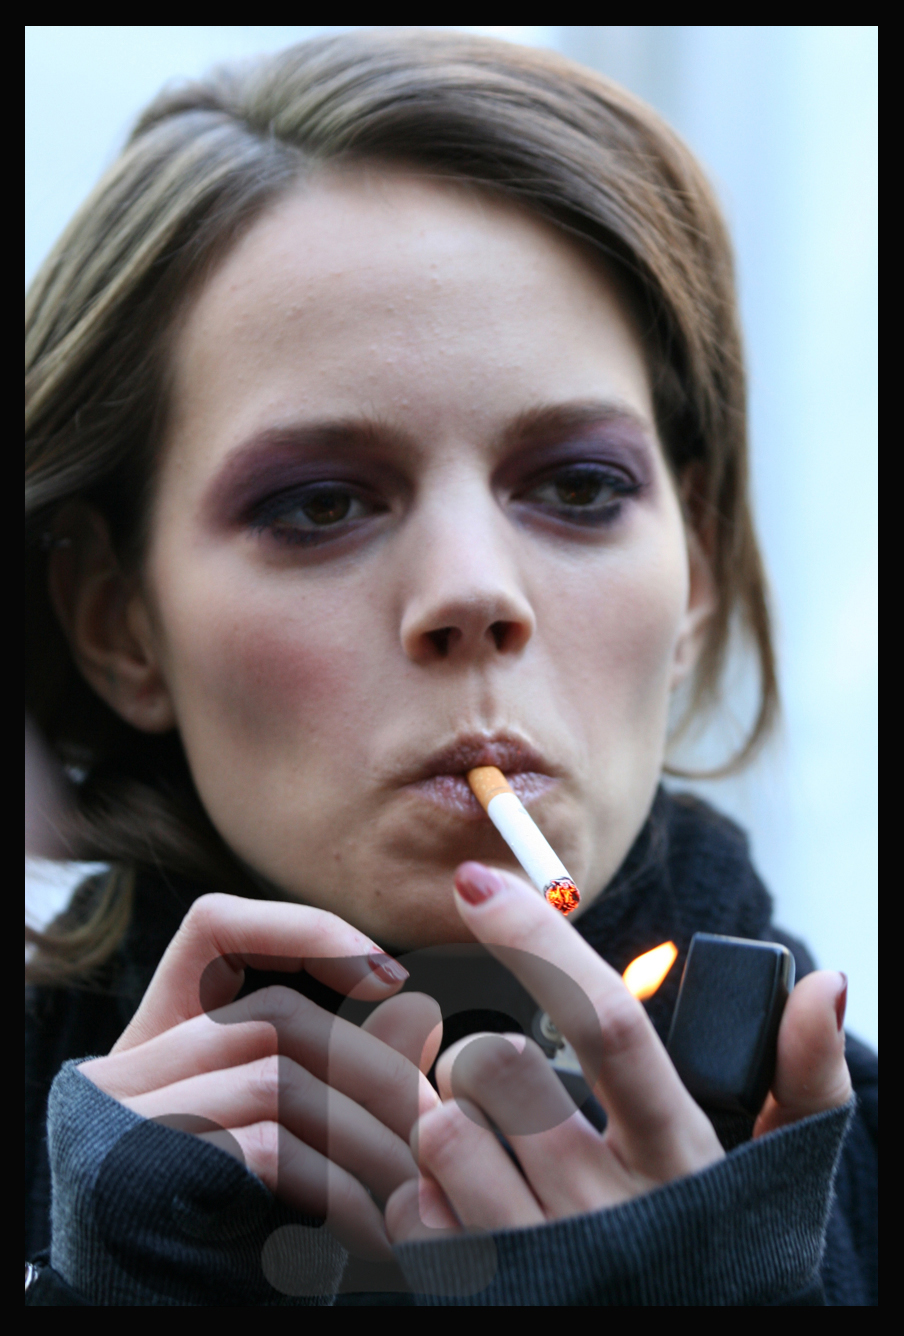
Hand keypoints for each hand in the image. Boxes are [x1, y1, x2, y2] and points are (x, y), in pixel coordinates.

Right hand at [79, 893, 441, 1258]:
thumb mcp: (280, 1135)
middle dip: (376, 1069)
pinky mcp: (141, 1173)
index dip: (304, 930)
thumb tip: (417, 1017)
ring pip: (280, 1080)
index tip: (392, 977)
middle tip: (440, 1130)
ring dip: (371, 1139)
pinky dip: (342, 1192)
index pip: (213, 929)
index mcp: (159, 1037)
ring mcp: (125, 1114)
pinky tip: (378, 1236)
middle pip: (276, 1017)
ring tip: (419, 1195)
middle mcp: (130, 1064)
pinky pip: (269, 1151)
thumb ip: (330, 1072)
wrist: (147, 1308)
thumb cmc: (226, 1228)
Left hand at [386, 863, 851, 1240]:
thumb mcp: (776, 1178)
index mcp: (675, 1161)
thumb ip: (803, 1082)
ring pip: (445, 1131)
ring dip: (454, 1120)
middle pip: (500, 1068)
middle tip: (510, 1082)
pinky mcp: (477, 1294)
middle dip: (486, 1055)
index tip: (479, 884)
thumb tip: (822, 987)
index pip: (606, 1023)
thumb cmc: (719, 1254)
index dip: (538, 942)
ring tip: (497, 1145)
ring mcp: (534, 1260)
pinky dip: (426, 1191)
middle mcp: (601, 1213)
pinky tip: (469, 1203)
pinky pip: (411, 1209)